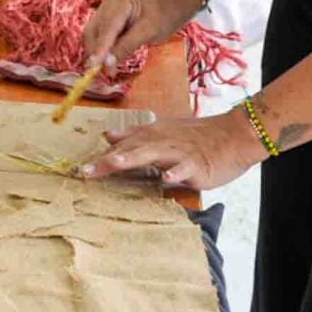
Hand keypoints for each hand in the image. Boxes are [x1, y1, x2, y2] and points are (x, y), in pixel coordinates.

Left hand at [79, 110, 267, 190]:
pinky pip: (184, 169)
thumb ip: (134, 136)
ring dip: (132, 159)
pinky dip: (175, 172)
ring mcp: (177, 153)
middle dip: (106, 161)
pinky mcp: (196, 164)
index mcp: (150, 136)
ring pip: (151, 154)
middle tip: (83, 172)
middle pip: (129, 151)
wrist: (233, 134)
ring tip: (113, 165)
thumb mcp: (162, 132)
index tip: (78, 170)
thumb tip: (107, 135)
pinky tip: (166, 180)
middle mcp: (160, 142)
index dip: (100, 158)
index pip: (120, 147)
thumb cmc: (197, 137)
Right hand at [81, 0, 195, 69]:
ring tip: (106, 69)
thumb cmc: (164, 16)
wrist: (170, 5)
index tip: (95, 66)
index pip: (106, 27)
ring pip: (92, 34)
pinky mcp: (106, 18)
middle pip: (93, 30)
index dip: (99, 47)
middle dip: (95, 52)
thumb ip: (127, 47)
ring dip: (96, 52)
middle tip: (102, 73)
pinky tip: (107, 60)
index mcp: (121, 0)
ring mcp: (105, 9)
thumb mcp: (149, 32)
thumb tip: (107, 65)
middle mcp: (108, 2)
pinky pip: (98, 35)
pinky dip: (101, 48)